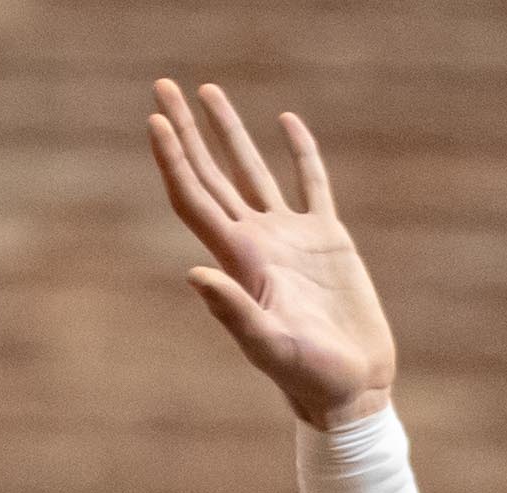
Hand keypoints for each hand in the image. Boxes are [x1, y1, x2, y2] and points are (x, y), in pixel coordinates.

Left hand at [150, 80, 394, 427]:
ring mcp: (291, 239)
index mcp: (240, 260)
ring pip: (252, 170)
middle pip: (211, 174)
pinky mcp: (327, 241)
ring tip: (208, 91)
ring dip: (228, 132)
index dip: (173, 159)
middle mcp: (257, 243)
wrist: (352, 391)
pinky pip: (310, 183)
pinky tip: (286, 122)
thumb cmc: (310, 378)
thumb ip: (233, 312)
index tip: (154, 120)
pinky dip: (300, 151)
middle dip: (187, 130)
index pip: (194, 199)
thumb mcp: (270, 348)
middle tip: (162, 86)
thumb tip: (195, 273)